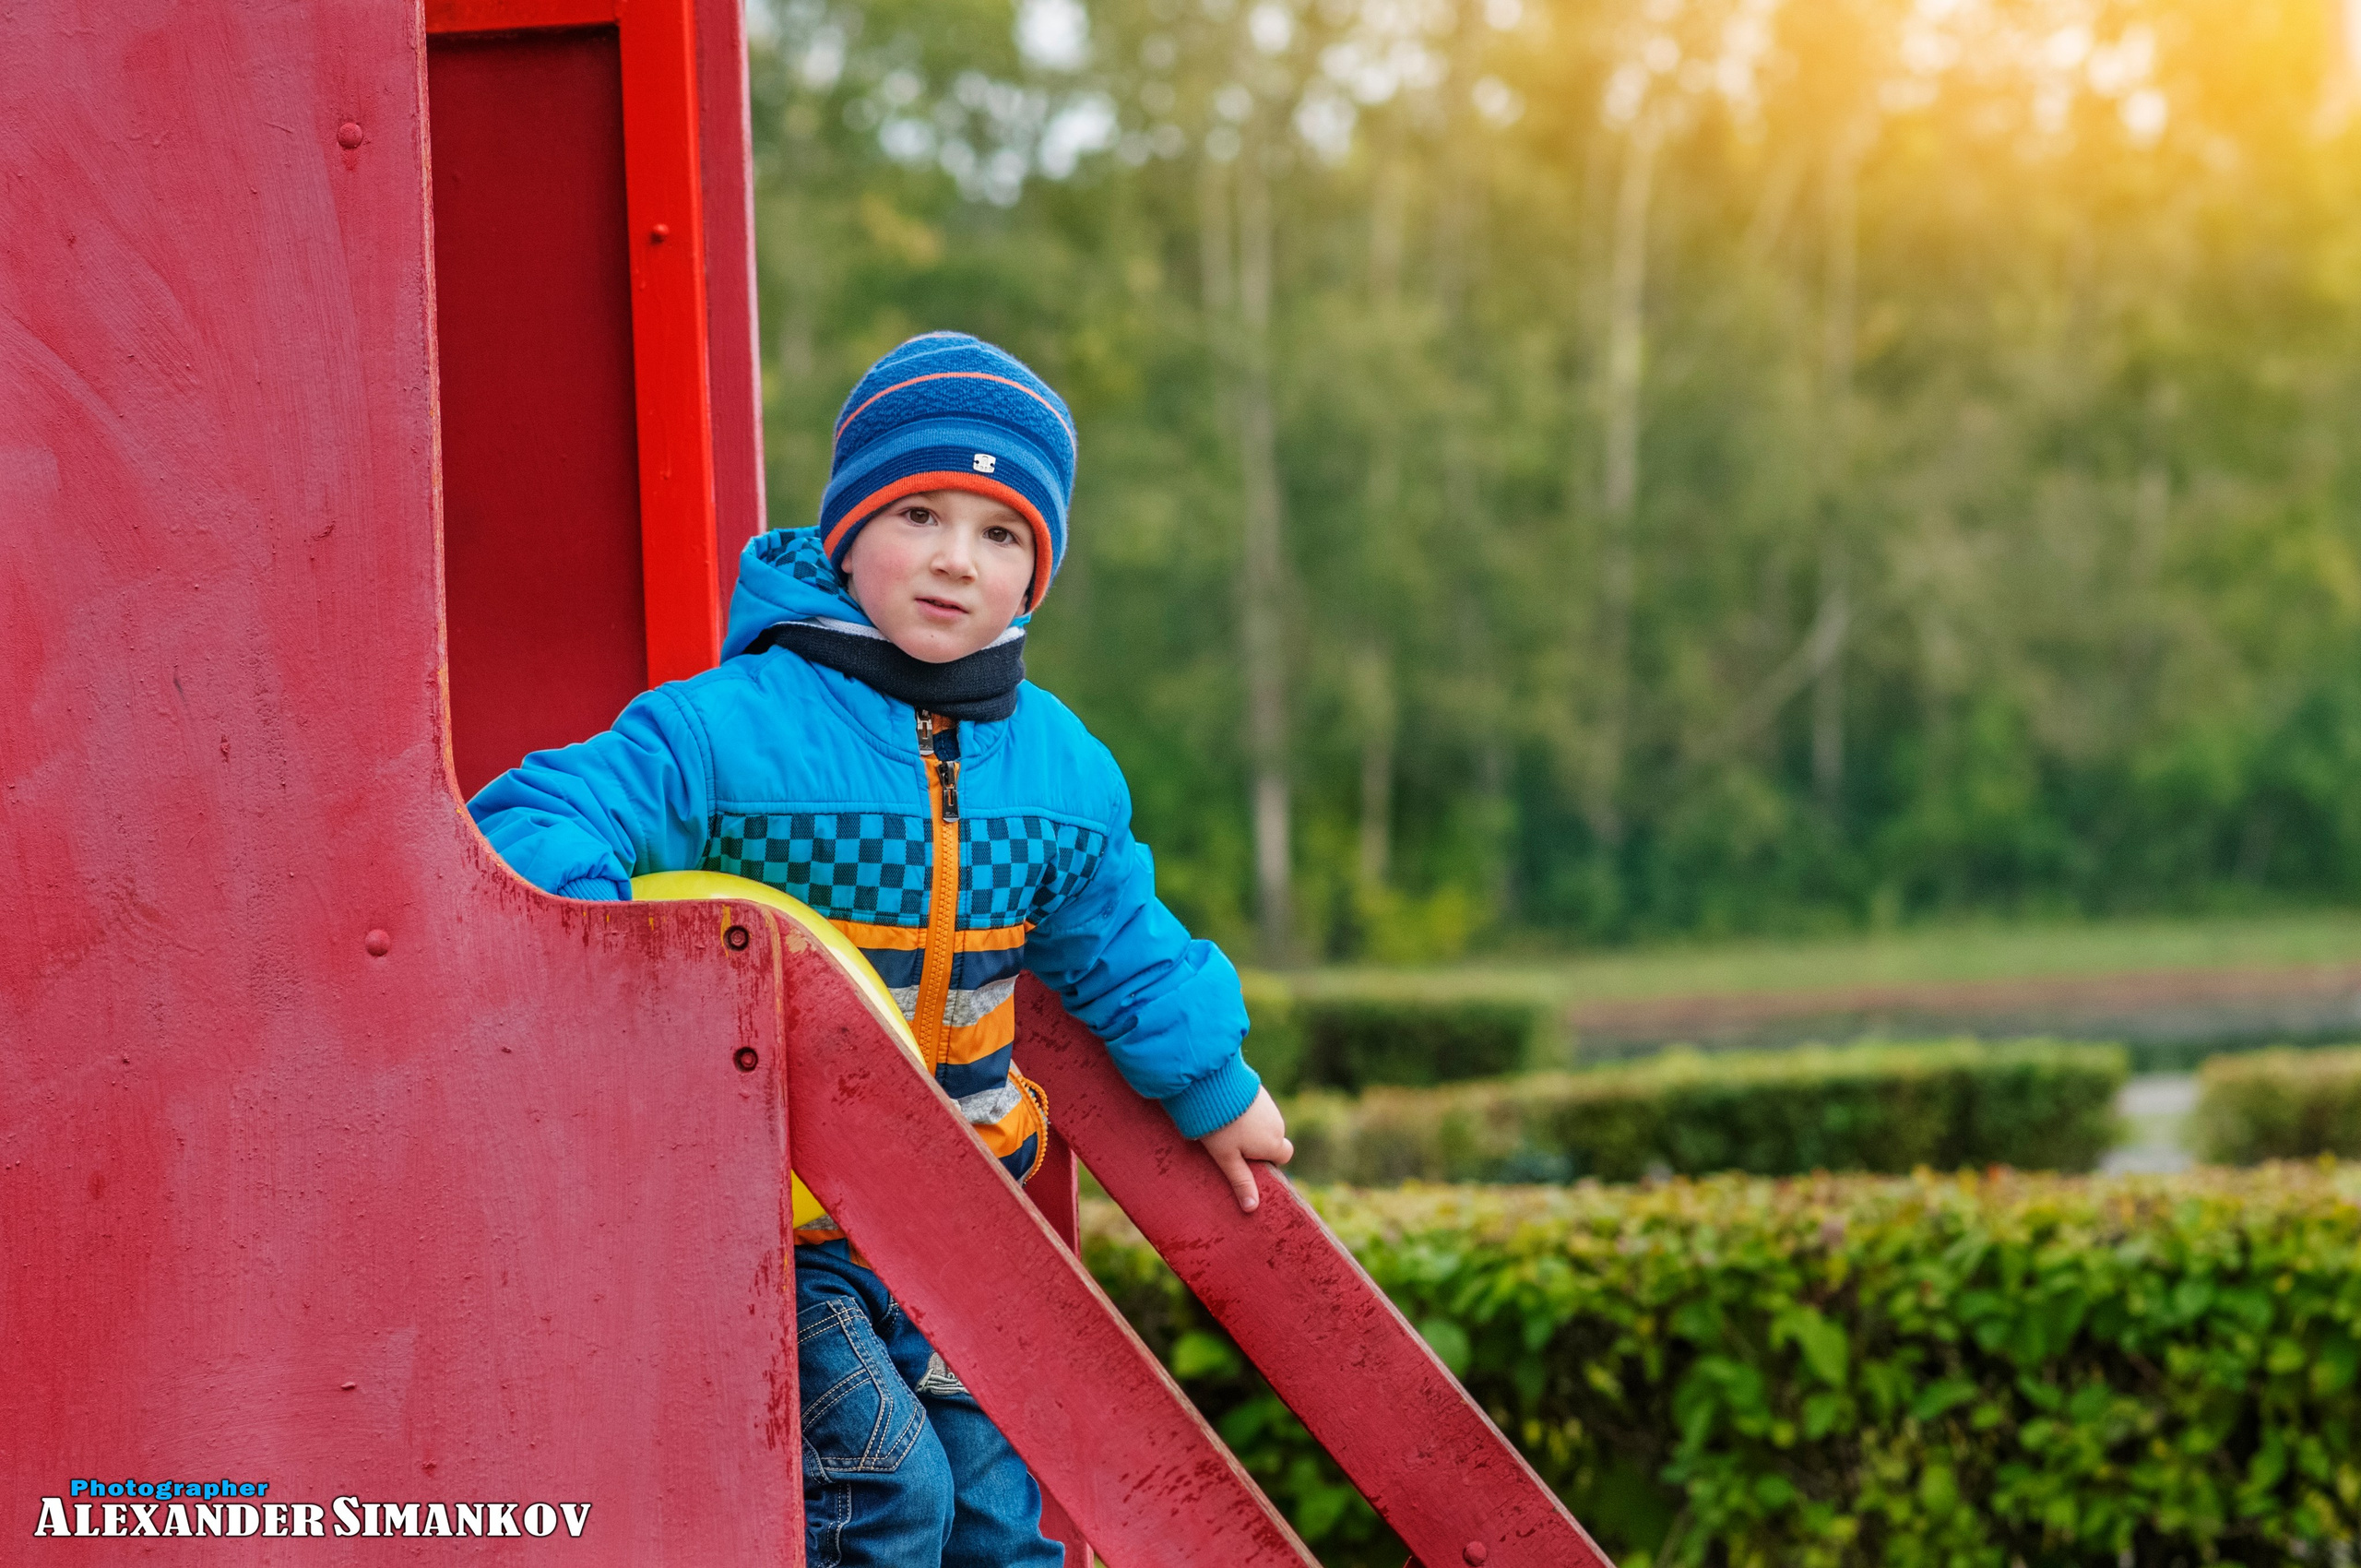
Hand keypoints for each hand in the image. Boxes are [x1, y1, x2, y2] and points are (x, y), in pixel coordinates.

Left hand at [1198, 1086, 1292, 1212]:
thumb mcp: (1227, 1158)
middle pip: (1274, 1139)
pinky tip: (1228, 1111)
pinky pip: (1258, 1108)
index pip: (1284, 1156)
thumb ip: (1241, 1181)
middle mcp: (1277, 1124)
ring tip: (1227, 1127)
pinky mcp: (1259, 1091)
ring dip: (1253, 1127)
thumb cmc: (1221, 1127)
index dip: (1269, 1159)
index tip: (1248, 1160)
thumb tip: (1252, 1207)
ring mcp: (1270, 1106)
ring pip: (1266, 1123)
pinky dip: (1248, 1112)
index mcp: (1273, 1143)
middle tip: (1231, 1145)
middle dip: (1258, 1144)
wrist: (1215, 1084)